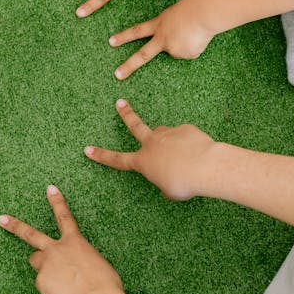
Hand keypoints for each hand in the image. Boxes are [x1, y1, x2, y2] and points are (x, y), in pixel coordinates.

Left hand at [0, 185, 122, 293]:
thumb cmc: (105, 286)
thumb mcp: (98, 266)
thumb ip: (82, 261)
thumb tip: (75, 268)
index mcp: (75, 242)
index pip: (64, 217)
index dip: (57, 202)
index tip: (50, 188)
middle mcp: (57, 249)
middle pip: (31, 234)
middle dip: (15, 226)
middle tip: (2, 219)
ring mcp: (46, 264)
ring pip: (36, 262)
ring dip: (42, 266)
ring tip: (58, 280)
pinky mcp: (41, 281)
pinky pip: (43, 285)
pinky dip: (51, 290)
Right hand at [84, 99, 217, 200]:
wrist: (205, 166)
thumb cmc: (185, 182)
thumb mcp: (170, 191)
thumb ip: (164, 182)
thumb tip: (168, 177)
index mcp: (143, 161)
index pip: (117, 159)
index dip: (101, 155)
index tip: (88, 149)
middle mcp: (152, 143)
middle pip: (135, 125)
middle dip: (126, 114)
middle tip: (119, 103)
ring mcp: (168, 133)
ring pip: (164, 134)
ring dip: (169, 142)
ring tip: (183, 155)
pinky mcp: (185, 129)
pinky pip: (185, 137)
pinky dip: (190, 145)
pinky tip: (198, 153)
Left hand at [109, 0, 216, 78]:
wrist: (203, 13)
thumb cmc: (192, 7)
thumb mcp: (174, 13)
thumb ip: (169, 26)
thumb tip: (175, 38)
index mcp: (159, 24)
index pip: (137, 31)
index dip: (124, 37)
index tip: (111, 42)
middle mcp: (162, 39)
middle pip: (143, 55)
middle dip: (129, 66)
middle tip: (117, 75)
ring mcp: (173, 49)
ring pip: (179, 50)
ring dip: (187, 43)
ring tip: (195, 31)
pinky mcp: (185, 55)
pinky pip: (190, 52)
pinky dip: (195, 46)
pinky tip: (199, 38)